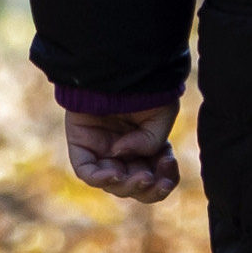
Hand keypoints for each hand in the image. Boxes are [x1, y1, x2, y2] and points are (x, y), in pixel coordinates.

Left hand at [63, 99, 180, 203]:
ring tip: (141, 176)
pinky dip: (100, 178)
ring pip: (113, 184)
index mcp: (146, 148)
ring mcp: (102, 151)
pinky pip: (87, 172)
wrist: (121, 64)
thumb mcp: (161, 116)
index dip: (165, 181)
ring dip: (128, 185)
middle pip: (134, 187)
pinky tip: (115, 174)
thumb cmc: (145, 88)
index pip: (156, 178)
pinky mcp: (82, 145)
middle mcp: (124, 153)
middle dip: (148, 189)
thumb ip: (149, 142)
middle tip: (154, 178)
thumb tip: (121, 155)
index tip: (169, 166)